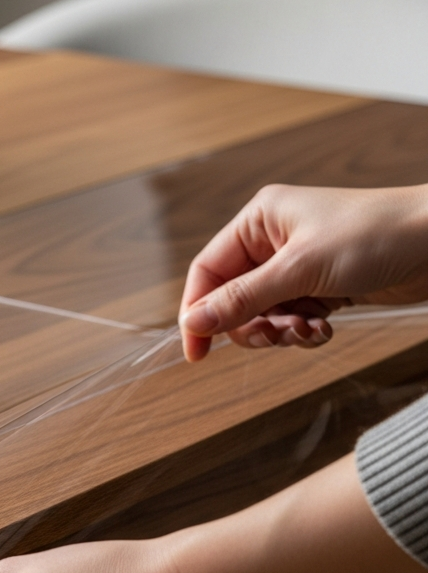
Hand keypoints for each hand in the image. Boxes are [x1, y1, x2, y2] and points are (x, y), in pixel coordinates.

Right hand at [179, 184, 427, 360]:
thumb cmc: (378, 235)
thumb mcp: (300, 270)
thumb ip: (242, 299)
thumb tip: (194, 321)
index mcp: (259, 221)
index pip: (207, 271)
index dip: (197, 312)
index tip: (196, 351)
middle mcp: (272, 241)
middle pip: (231, 300)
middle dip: (251, 325)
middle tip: (276, 335)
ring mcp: (296, 265)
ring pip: (261, 315)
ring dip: (280, 332)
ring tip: (309, 329)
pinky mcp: (319, 286)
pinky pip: (289, 319)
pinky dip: (301, 331)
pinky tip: (323, 328)